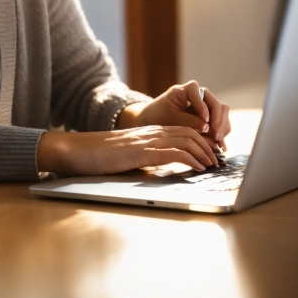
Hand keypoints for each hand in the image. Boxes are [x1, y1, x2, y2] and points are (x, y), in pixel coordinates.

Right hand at [37, 125, 218, 175]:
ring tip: (214, 163)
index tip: (212, 152)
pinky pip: (172, 153)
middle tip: (219, 158)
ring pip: (185, 140)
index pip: (182, 130)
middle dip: (207, 144)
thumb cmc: (99, 156)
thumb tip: (162, 168)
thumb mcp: (128, 155)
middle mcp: (150, 132)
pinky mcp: (141, 153)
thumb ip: (146, 157)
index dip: (200, 140)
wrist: (77, 150)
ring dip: (204, 152)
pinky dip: (190, 159)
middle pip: (188, 132)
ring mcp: (146, 141)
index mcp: (148, 132)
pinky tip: (198, 167)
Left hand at [118, 81, 230, 148]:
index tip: (205, 122)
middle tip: (215, 136)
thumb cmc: (159, 117)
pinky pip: (221, 121)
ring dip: (222, 127)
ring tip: (218, 143)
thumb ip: (189, 122)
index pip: (197, 91)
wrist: (154, 121)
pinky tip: (219, 145)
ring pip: (222, 111)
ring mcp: (205, 104)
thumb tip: (208, 128)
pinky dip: (222, 131)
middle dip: (218, 120)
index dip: (202, 106)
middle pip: (215, 102)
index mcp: (184, 90)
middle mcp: (198, 95)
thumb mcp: (172, 120)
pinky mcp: (209, 115)